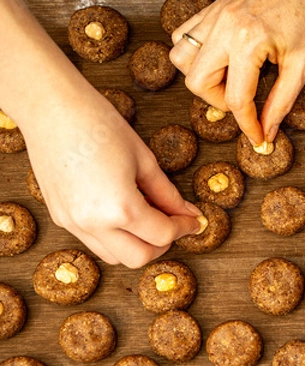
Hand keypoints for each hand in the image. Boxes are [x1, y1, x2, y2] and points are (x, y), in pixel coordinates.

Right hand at [0, 0, 199, 268]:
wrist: (50, 108)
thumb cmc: (99, 123)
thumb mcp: (143, 159)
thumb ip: (167, 193)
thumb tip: (186, 213)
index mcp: (120, 208)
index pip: (162, 235)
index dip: (183, 227)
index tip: (193, 220)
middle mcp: (94, 224)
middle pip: (140, 258)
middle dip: (161, 244)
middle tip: (172, 223)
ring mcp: (73, 224)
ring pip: (115, 257)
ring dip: (136, 245)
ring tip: (146, 218)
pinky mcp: (60, 218)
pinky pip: (94, 242)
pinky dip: (114, 237)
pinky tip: (121, 214)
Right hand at [170, 0, 304, 143]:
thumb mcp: (304, 63)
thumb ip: (282, 101)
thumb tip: (267, 131)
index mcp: (250, 41)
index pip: (236, 99)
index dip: (247, 125)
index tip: (256, 137)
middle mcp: (225, 26)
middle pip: (197, 82)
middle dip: (218, 102)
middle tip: (241, 101)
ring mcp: (215, 14)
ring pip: (181, 58)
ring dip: (200, 78)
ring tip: (227, 79)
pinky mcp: (213, 7)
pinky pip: (183, 35)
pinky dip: (193, 54)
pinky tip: (217, 59)